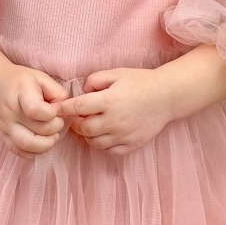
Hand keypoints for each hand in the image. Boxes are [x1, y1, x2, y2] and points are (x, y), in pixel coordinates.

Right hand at [0, 65, 69, 158]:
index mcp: (21, 93)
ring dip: (46, 145)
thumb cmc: (20, 80)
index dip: (53, 113)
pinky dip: (33, 152)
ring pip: (27, 146)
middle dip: (55, 128)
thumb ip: (57, 93)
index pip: (36, 111)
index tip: (55, 108)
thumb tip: (64, 111)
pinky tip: (40, 142)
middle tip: (57, 121)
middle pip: (37, 130)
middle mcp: (10, 111)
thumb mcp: (41, 77)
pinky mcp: (2, 135)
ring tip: (52, 136)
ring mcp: (5, 126)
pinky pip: (18, 152)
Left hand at [55, 67, 173, 154]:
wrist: (167, 96)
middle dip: (75, 123)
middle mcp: (115, 120)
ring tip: (91, 125)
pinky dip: (102, 145)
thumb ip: (94, 80)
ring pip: (94, 142)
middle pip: (83, 129)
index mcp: (109, 100)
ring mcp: (124, 135)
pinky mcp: (132, 144)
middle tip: (77, 117)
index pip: (77, 108)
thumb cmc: (140, 82)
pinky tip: (104, 134)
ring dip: (88, 135)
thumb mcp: (116, 73)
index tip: (58, 108)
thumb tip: (81, 92)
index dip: (64, 109)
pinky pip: (109, 151)